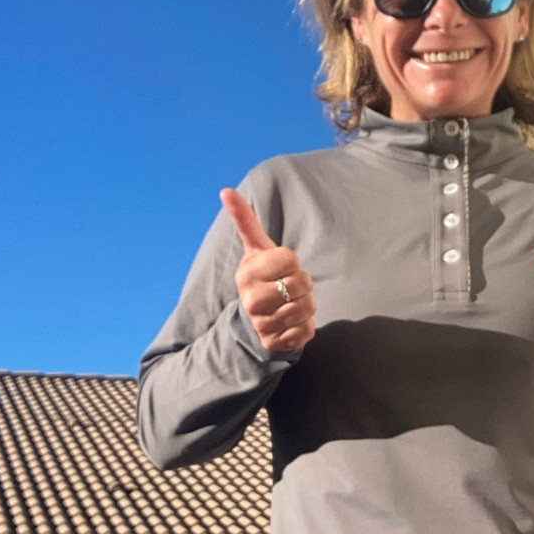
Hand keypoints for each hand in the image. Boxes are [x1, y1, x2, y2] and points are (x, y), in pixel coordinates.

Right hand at [220, 188, 315, 353]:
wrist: (254, 319)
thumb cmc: (262, 276)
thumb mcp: (255, 249)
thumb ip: (244, 221)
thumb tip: (226, 190)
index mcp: (246, 274)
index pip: (290, 258)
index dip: (291, 261)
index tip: (280, 267)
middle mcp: (251, 300)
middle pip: (302, 283)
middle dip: (303, 283)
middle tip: (289, 286)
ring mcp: (262, 324)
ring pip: (307, 307)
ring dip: (307, 304)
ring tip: (291, 302)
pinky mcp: (275, 343)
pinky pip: (306, 331)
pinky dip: (306, 326)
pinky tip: (292, 321)